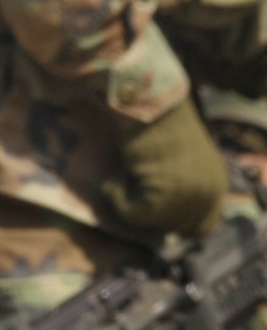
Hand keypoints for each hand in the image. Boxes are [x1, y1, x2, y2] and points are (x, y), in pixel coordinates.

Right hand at [105, 100, 226, 235]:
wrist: (144, 100)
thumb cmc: (154, 121)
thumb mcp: (176, 161)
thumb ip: (177, 186)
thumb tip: (156, 215)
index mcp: (217, 184)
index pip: (201, 226)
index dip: (173, 221)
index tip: (148, 207)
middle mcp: (209, 192)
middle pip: (176, 229)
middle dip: (149, 216)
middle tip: (129, 192)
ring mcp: (189, 194)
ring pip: (152, 224)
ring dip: (128, 206)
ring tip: (117, 180)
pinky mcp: (164, 193)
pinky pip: (133, 214)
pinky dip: (117, 199)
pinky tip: (112, 177)